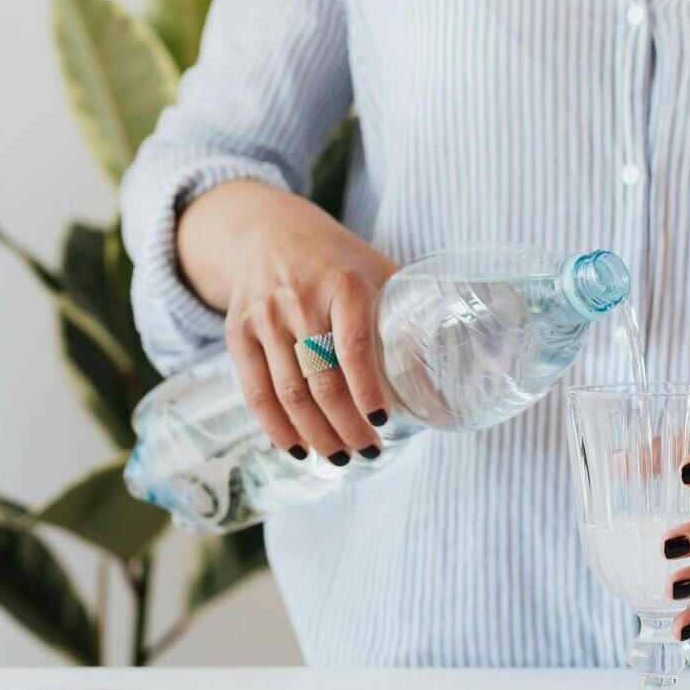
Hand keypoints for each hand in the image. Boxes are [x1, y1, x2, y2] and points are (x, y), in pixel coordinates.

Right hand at [176, 179, 398, 464]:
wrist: (270, 232)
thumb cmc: (338, 261)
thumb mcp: (378, 271)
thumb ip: (408, 314)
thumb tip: (449, 373)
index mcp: (344, 284)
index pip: (353, 344)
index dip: (368, 389)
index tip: (384, 422)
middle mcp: (300, 301)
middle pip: (322, 380)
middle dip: (347, 426)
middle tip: (369, 451)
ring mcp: (265, 318)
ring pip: (289, 392)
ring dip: (317, 434)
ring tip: (342, 458)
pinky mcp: (239, 333)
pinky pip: (255, 391)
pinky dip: (276, 427)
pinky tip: (297, 449)